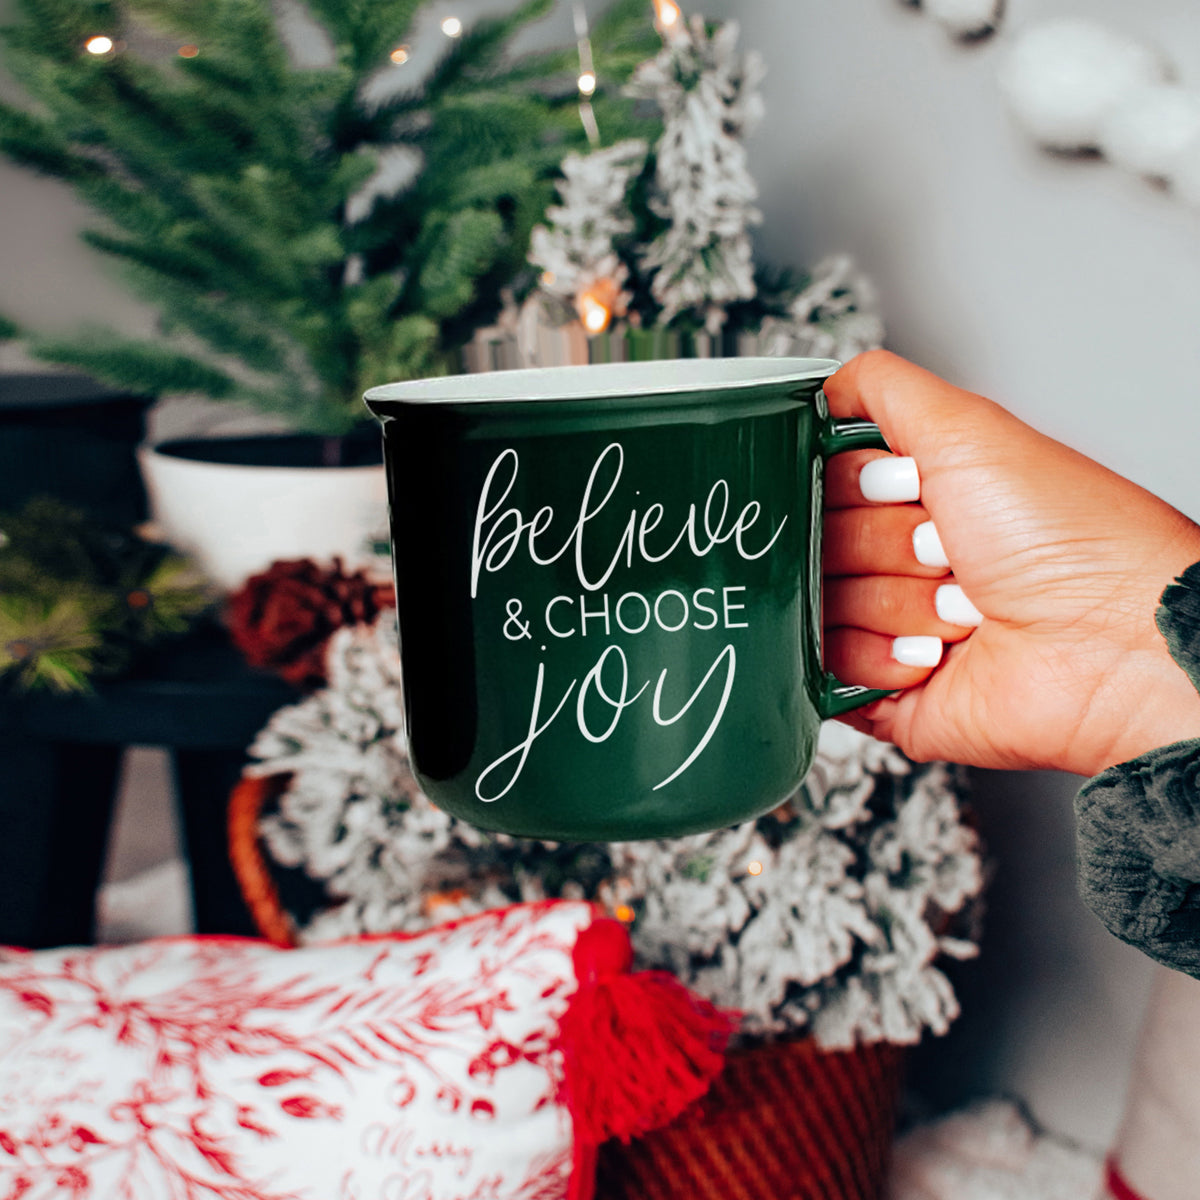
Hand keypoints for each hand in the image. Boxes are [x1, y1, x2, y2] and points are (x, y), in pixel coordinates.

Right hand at [822, 350, 1199, 776]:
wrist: (1114, 645)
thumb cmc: (1072, 541)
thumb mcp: (970, 429)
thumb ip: (882, 390)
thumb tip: (823, 387)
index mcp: (922, 496)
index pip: (826, 484)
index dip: (853, 486)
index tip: (898, 487)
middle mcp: (907, 561)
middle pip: (821, 544)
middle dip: (880, 545)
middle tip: (943, 549)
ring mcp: (897, 628)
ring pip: (822, 608)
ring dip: (893, 605)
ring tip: (960, 605)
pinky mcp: (891, 692)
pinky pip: (830, 672)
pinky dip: (880, 661)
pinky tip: (937, 652)